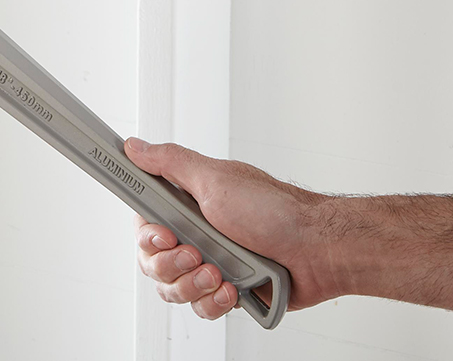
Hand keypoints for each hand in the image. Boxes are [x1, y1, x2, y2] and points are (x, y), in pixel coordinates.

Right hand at [126, 137, 340, 319]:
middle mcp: (194, 234)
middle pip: (153, 263)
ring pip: (174, 290)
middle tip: (196, 255)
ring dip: (194, 285)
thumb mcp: (214, 180)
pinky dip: (215, 301)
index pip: (143, 226)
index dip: (147, 238)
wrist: (317, 249)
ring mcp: (210, 263)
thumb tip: (135, 146)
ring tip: (219, 274)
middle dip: (172, 266)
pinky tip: (232, 289)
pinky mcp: (226, 289)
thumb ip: (169, 163)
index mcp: (186, 205)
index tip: (165, 236)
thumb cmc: (273, 211)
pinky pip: (201, 307)